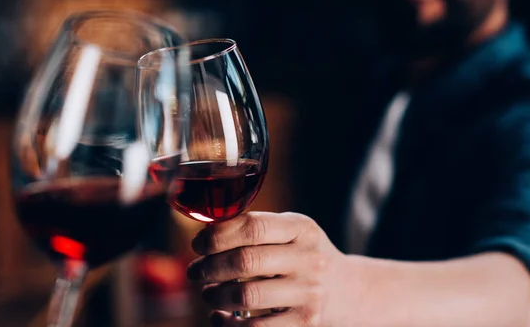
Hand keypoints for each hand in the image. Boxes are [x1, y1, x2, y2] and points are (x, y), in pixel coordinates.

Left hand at [187, 212, 345, 325]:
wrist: (348, 289)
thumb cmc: (302, 256)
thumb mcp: (291, 232)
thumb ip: (256, 229)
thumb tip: (205, 235)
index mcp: (301, 228)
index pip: (252, 226)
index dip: (217, 235)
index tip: (198, 244)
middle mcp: (309, 258)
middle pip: (246, 260)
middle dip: (209, 267)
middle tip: (194, 272)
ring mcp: (310, 292)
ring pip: (247, 295)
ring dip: (215, 295)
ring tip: (207, 293)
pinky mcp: (306, 323)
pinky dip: (227, 324)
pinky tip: (219, 316)